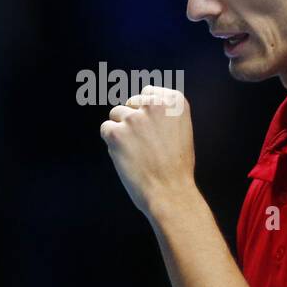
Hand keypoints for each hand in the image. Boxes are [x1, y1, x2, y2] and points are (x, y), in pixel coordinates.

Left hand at [99, 85, 195, 218]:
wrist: (171, 192)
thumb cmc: (177, 167)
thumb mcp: (180, 132)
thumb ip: (164, 115)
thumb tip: (139, 106)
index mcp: (175, 102)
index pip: (148, 93)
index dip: (146, 111)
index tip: (153, 129)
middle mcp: (155, 106)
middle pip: (131, 103)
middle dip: (133, 120)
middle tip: (147, 146)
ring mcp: (134, 118)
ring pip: (117, 115)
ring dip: (122, 131)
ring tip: (138, 153)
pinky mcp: (116, 133)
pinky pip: (106, 129)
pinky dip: (113, 143)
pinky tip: (127, 157)